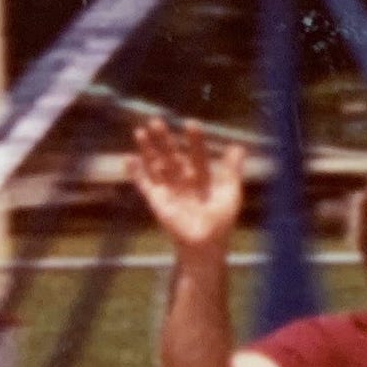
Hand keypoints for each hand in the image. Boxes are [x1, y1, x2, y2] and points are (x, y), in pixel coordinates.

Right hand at [126, 118, 244, 253]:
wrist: (205, 245)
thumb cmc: (221, 222)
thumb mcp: (230, 193)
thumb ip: (232, 171)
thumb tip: (238, 146)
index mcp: (202, 179)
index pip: (197, 155)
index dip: (194, 141)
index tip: (191, 124)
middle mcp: (183, 181)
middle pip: (172, 155)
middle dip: (164, 140)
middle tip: (157, 121)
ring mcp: (169, 190)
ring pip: (156, 165)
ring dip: (148, 150)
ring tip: (140, 131)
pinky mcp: (156, 201)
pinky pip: (143, 184)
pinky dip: (135, 173)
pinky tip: (128, 158)